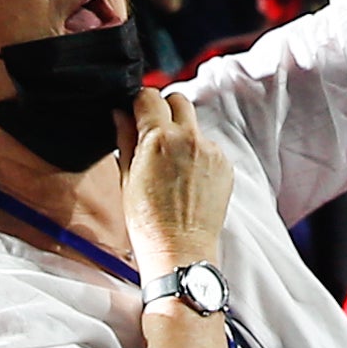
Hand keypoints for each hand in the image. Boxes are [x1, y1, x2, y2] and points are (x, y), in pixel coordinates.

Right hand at [126, 84, 226, 276]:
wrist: (180, 251)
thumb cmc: (148, 222)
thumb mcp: (126, 178)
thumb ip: (125, 139)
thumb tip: (120, 113)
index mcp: (159, 138)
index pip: (150, 96)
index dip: (139, 103)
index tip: (136, 114)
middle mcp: (189, 139)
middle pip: (178, 100)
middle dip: (164, 110)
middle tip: (153, 133)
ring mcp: (211, 151)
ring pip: (195, 125)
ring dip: (182, 133)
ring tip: (170, 164)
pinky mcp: (225, 165)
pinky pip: (209, 147)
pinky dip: (197, 153)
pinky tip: (187, 178)